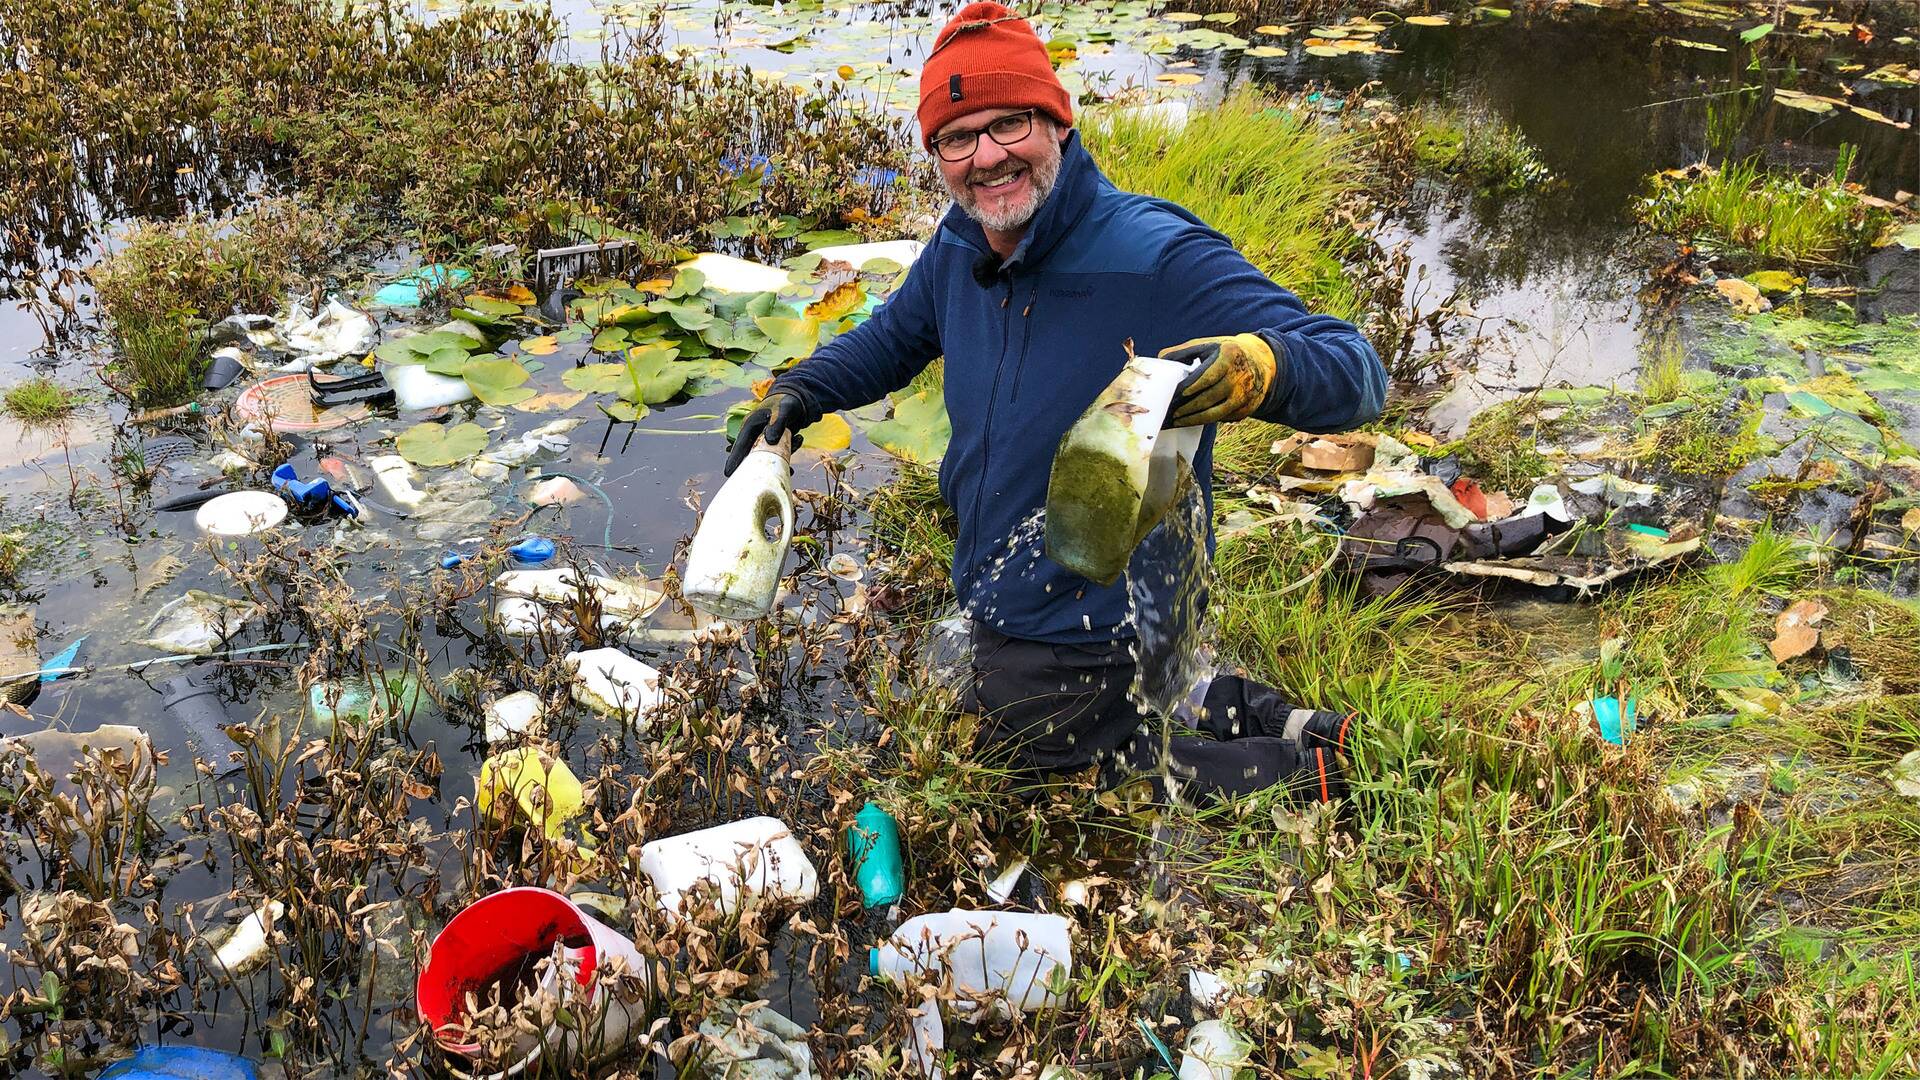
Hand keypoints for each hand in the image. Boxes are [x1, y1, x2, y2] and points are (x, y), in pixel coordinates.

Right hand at [724, 390, 813, 475]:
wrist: (797, 399)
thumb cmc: (787, 402)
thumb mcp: (784, 410)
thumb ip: (777, 423)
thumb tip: (770, 440)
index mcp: (750, 425)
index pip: (740, 445)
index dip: (734, 459)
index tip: (728, 473)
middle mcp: (754, 435)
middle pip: (751, 456)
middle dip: (762, 464)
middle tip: (770, 474)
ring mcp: (764, 440)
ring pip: (768, 456)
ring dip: (782, 455)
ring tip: (797, 439)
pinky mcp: (773, 444)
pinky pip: (778, 454)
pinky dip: (788, 452)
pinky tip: (798, 438)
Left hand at [1163, 333, 1280, 427]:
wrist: (1261, 363)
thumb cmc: (1225, 354)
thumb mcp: (1209, 346)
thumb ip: (1184, 351)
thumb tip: (1161, 359)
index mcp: (1229, 357)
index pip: (1208, 376)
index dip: (1192, 387)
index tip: (1177, 394)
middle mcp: (1239, 378)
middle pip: (1210, 398)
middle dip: (1188, 408)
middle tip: (1170, 413)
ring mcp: (1244, 395)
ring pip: (1216, 413)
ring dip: (1194, 419)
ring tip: (1177, 421)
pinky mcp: (1246, 409)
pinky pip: (1223, 418)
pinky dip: (1207, 420)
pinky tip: (1192, 421)